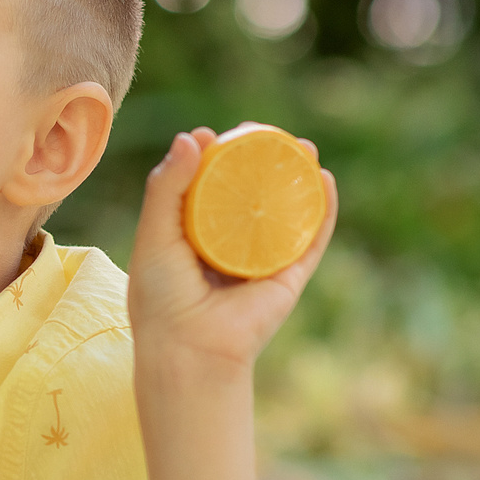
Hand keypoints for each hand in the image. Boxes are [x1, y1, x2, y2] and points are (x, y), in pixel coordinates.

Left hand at [128, 127, 337, 375]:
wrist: (190, 348)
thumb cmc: (162, 297)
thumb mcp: (154, 234)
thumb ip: (166, 187)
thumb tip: (192, 136)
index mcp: (193, 237)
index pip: (205, 189)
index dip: (211, 159)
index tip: (209, 135)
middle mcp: (230, 246)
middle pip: (251, 195)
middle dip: (262, 161)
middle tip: (263, 132)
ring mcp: (262, 260)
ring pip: (286, 211)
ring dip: (299, 177)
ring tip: (303, 146)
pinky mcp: (289, 276)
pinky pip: (311, 237)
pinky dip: (323, 208)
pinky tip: (325, 178)